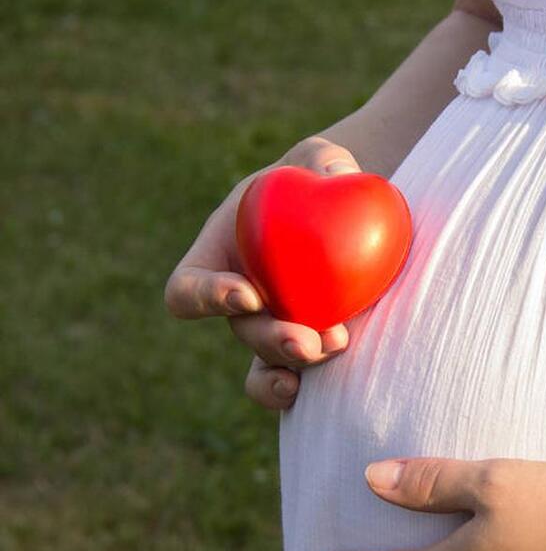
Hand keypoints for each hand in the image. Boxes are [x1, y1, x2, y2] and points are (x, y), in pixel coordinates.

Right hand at [163, 135, 363, 408]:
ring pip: (267, 362)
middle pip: (241, 332)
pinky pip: (290, 379)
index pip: (189, 288)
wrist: (351, 214)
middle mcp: (239, 302)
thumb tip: (335, 175)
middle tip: (307, 341)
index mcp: (219, 258)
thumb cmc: (321, 181)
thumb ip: (322, 160)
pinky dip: (293, 390)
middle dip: (271, 339)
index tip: (247, 294)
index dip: (207, 297)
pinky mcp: (310, 344)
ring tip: (332, 346)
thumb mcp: (320, 159)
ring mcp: (273, 328)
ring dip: (293, 362)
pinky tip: (315, 391)